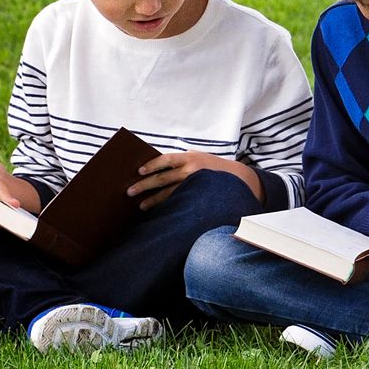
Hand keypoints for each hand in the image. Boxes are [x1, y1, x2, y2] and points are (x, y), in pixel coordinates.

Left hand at [127, 151, 261, 209]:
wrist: (239, 179)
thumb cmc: (211, 168)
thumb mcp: (198, 158)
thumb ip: (180, 163)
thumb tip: (154, 169)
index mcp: (190, 158)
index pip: (166, 160)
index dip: (152, 165)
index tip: (139, 171)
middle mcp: (192, 171)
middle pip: (163, 179)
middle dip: (145, 185)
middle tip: (129, 191)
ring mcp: (195, 186)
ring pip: (169, 194)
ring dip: (153, 200)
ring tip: (140, 206)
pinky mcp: (198, 198)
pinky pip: (178, 202)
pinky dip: (166, 206)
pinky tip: (157, 211)